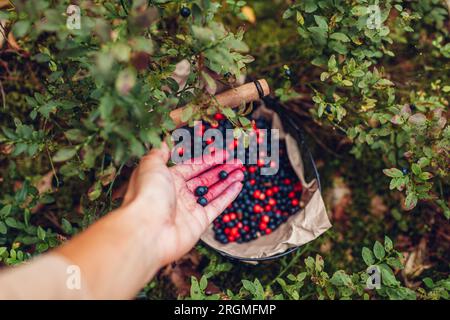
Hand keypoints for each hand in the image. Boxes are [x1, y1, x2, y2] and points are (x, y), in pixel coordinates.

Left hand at [122, 144, 243, 265]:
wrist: (147, 230)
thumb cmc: (147, 194)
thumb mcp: (150, 165)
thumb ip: (159, 153)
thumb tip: (163, 141)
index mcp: (167, 179)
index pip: (192, 166)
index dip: (209, 159)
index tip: (224, 152)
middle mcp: (178, 194)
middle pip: (204, 178)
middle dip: (221, 169)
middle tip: (237, 161)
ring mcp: (189, 209)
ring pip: (212, 191)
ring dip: (227, 181)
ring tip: (241, 171)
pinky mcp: (199, 222)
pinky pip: (216, 206)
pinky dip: (228, 196)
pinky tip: (238, 185)